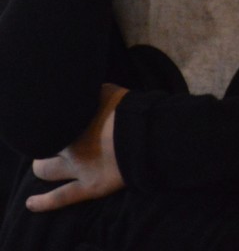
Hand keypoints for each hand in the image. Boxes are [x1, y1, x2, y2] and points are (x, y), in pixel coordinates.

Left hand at [27, 84, 127, 211]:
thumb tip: (82, 91)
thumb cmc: (133, 110)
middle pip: (42, 144)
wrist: (150, 137)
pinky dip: (42, 202)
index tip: (58, 119)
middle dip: (44, 142)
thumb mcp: (108, 92)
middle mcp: (68, 144)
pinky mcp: (88, 186)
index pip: (48, 121)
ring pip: (44, 170)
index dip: (51, 121)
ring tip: (45, 164)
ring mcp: (77, 167)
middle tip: (53, 139)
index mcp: (72, 121)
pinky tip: (30, 203)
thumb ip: (89, 94)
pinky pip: (59, 198)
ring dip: (43, 166)